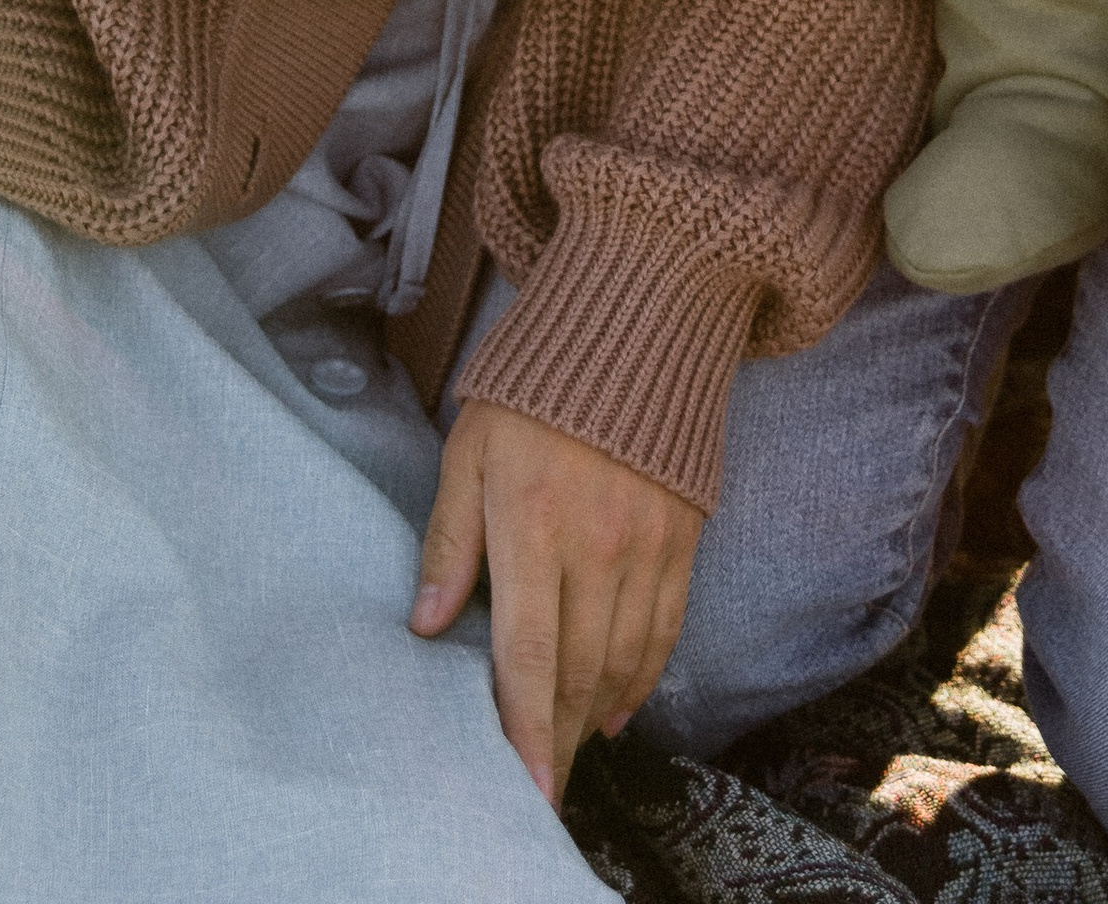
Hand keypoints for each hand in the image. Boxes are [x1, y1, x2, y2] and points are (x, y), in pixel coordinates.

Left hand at [411, 399, 703, 801]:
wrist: (638, 320)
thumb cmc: (535, 385)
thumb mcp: (470, 448)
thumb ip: (449, 540)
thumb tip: (424, 623)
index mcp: (532, 522)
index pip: (528, 656)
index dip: (525, 731)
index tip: (523, 788)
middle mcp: (597, 543)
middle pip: (577, 672)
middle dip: (555, 738)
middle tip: (538, 783)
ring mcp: (648, 543)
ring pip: (623, 661)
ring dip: (594, 716)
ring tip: (567, 749)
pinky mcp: (683, 536)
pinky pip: (666, 628)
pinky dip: (643, 679)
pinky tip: (616, 708)